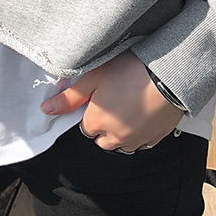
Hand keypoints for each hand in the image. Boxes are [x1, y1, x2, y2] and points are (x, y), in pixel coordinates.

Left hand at [43, 53, 181, 153]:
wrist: (168, 74)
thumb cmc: (130, 71)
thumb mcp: (93, 77)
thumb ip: (69, 97)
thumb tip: (46, 110)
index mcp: (95, 124)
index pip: (85, 127)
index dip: (91, 112)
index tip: (99, 97)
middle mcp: (114, 139)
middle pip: (102, 140)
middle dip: (104, 126)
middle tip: (114, 101)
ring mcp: (136, 141)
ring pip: (122, 144)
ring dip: (121, 132)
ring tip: (130, 108)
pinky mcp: (155, 138)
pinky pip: (143, 142)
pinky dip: (140, 132)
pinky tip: (144, 114)